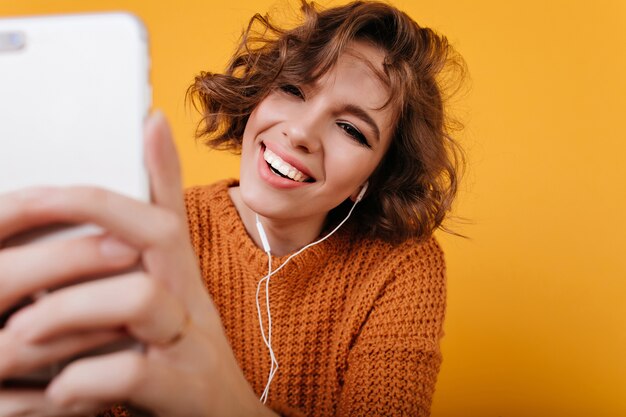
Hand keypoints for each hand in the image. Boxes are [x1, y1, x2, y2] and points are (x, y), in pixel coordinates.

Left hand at [0, 112, 274, 416]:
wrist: (226, 416)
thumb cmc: (185, 343)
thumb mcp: (175, 271)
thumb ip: (159, 203)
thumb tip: (153, 121)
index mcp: (178, 268)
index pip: (145, 210)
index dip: (84, 198)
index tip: (20, 201)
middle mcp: (189, 295)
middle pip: (152, 239)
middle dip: (67, 246)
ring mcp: (189, 343)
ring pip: (141, 300)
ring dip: (67, 311)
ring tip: (19, 334)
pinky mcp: (183, 392)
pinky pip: (136, 371)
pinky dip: (86, 378)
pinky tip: (57, 390)